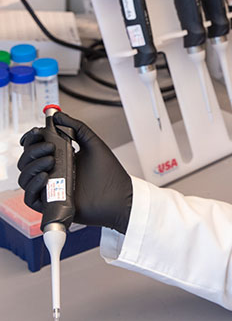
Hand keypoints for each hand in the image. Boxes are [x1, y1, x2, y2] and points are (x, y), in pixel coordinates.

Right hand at [18, 111, 132, 232]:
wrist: (119, 197)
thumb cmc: (110, 175)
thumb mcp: (93, 144)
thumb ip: (77, 127)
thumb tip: (58, 116)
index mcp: (60, 159)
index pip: (34, 148)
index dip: (31, 139)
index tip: (37, 132)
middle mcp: (53, 174)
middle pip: (26, 161)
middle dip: (33, 151)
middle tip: (50, 147)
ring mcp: (50, 189)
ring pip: (24, 178)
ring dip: (32, 166)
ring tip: (50, 161)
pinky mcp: (51, 204)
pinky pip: (29, 198)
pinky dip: (33, 186)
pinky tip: (45, 177)